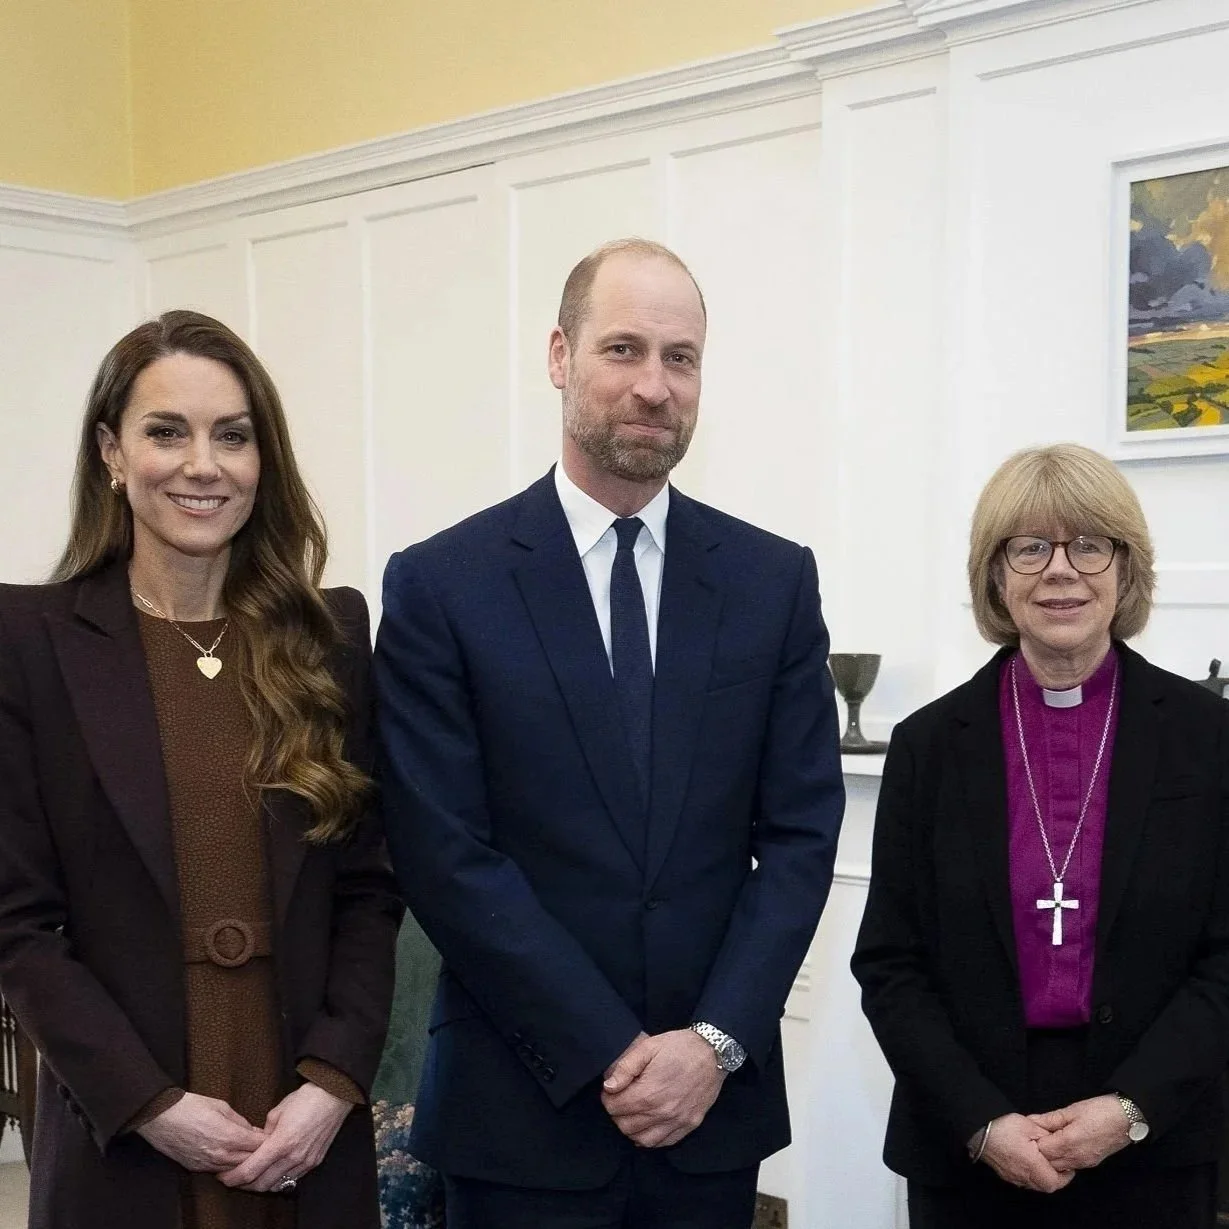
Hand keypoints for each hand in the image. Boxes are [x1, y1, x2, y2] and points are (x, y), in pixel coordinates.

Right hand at [136, 1092, 266, 1172]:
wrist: (161, 1117)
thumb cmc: (190, 1107)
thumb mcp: (221, 1106)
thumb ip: (239, 1121)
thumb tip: (251, 1130)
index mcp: (228, 1136)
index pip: (258, 1145)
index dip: (268, 1140)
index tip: (274, 1135)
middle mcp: (219, 1154)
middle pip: (249, 1161)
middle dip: (259, 1154)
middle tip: (266, 1146)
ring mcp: (207, 1164)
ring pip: (234, 1170)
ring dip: (244, 1162)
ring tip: (250, 1153)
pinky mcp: (196, 1168)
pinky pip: (218, 1171)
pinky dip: (228, 1166)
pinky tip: (232, 1157)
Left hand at [217, 1082, 351, 1192]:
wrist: (335, 1096)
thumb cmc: (306, 1098)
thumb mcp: (277, 1111)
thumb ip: (264, 1132)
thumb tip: (257, 1143)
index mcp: (281, 1142)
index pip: (250, 1171)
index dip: (233, 1178)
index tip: (223, 1176)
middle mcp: (293, 1157)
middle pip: (261, 1184)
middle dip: (244, 1184)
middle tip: (234, 1177)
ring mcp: (305, 1162)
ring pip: (276, 1185)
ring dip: (262, 1183)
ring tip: (253, 1175)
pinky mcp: (314, 1162)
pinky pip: (292, 1179)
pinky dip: (279, 1179)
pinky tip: (273, 1171)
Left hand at [600, 1029, 725, 1148]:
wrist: (713, 1052)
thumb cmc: (679, 1047)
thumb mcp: (648, 1047)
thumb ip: (625, 1068)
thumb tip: (609, 1087)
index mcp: (649, 1093)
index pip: (615, 1108)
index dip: (608, 1099)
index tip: (611, 1091)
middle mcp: (662, 1112)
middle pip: (626, 1126)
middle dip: (617, 1114)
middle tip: (621, 1100)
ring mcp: (677, 1121)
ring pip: (643, 1140)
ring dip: (633, 1129)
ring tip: (633, 1113)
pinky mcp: (689, 1125)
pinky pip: (664, 1142)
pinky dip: (652, 1138)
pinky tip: (649, 1125)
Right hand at [978, 1112, 1073, 1193]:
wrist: (978, 1131)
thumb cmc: (1003, 1127)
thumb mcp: (1029, 1124)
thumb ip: (1046, 1135)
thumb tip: (1058, 1141)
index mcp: (1032, 1164)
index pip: (1054, 1181)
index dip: (1065, 1176)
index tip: (1068, 1165)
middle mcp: (1023, 1175)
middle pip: (1046, 1186)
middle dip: (1056, 1178)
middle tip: (1059, 1165)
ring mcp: (1013, 1177)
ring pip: (1036, 1186)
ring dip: (1044, 1178)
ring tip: (1046, 1163)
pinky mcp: (1006, 1175)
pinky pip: (1025, 1182)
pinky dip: (1032, 1176)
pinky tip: (1031, 1164)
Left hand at [1030, 1095, 1130, 1171]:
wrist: (1126, 1120)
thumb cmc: (1099, 1111)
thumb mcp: (1071, 1110)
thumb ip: (1049, 1119)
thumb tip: (1031, 1121)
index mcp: (1069, 1143)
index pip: (1042, 1150)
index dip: (1032, 1141)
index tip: (1029, 1132)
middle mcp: (1076, 1158)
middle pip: (1048, 1163)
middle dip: (1038, 1152)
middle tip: (1034, 1138)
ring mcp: (1084, 1163)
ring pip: (1059, 1167)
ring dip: (1049, 1157)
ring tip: (1046, 1140)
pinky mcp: (1090, 1164)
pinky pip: (1069, 1166)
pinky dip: (1060, 1159)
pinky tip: (1058, 1147)